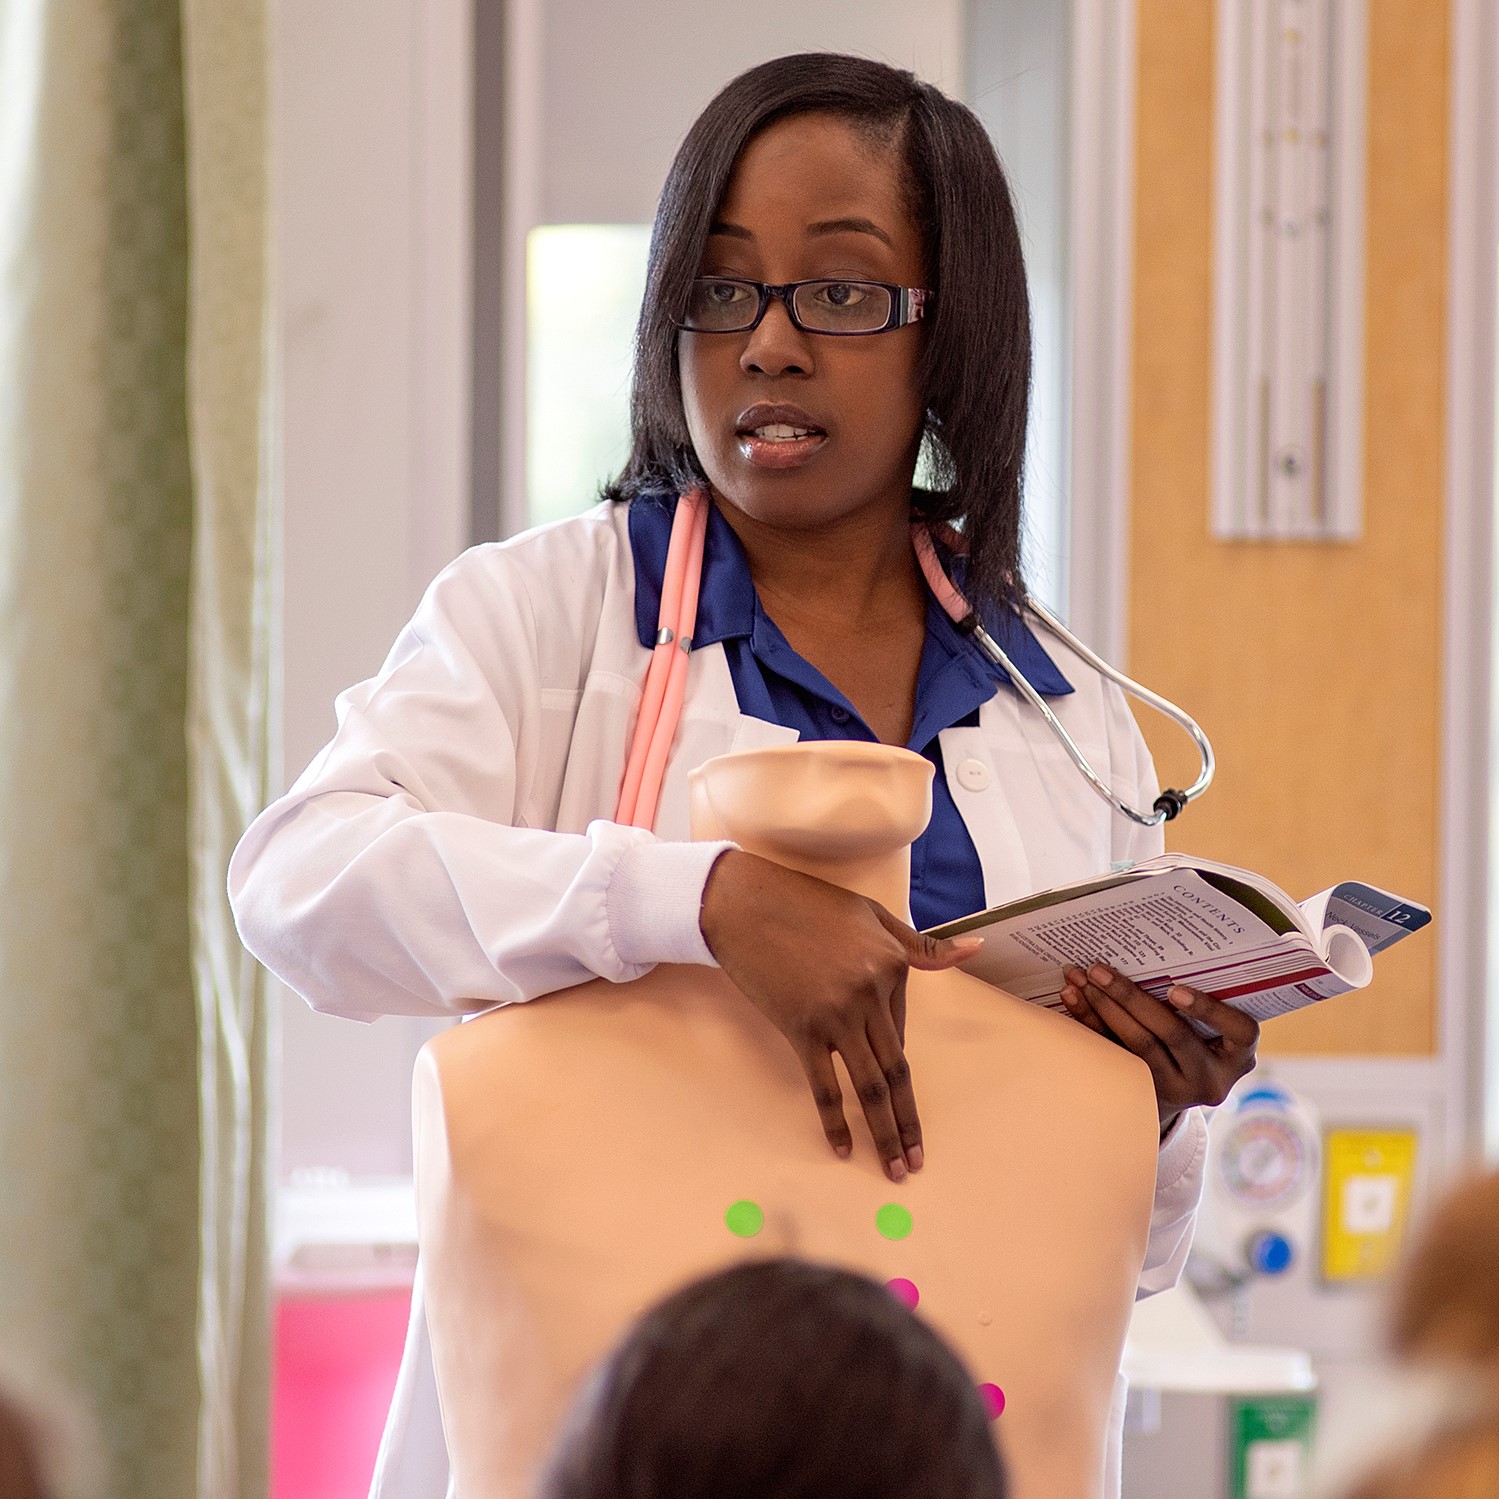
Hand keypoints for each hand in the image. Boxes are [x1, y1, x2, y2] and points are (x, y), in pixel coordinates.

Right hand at [700, 850, 982, 1181]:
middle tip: (917, 1161)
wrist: (744, 902)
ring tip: (894, 1167)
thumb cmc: (805, 904)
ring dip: (885, 1132)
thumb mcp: (871, 915)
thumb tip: (976, 949)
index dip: (890, 1057)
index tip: (885, 1084)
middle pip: (896, 1071)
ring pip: (869, 1085)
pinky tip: (842, 1147)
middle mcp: (871, 993)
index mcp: (893, 965)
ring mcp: (837, 1014)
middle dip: (908, 1122)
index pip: (899, 1029)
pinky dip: (835, 1119)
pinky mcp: (803, 1028)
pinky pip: (824, 1084)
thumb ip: (920, 945)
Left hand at [1060, 964, 1258, 1133]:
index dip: (1208, 1010)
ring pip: (1139, 1046)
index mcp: (1239, 1055)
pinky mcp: (1146, 1093)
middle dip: (1132, 998)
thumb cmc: (1202, 1037)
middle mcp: (1211, 1078)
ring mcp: (1177, 1091)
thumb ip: (1202, 999)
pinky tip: (1072, 998)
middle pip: (1172, 1034)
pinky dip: (1091, 1024)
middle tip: (1099, 970)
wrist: (1178, 1088)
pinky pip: (1114, 1055)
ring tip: (1079, 978)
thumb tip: (1154, 946)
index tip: (1175, 989)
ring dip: (1103, 1008)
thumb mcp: (1216, 1027)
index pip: (1239, 1031)